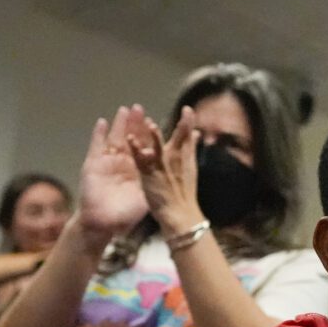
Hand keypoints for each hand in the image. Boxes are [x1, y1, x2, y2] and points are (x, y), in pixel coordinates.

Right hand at [76, 105, 151, 250]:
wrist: (104, 224)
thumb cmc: (125, 214)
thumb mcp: (146, 196)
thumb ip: (158, 184)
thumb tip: (176, 176)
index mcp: (136, 170)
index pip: (144, 148)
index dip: (148, 135)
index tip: (155, 121)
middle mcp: (122, 164)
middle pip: (129, 140)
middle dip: (134, 124)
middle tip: (139, 108)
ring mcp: (108, 163)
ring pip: (115, 139)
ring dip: (120, 125)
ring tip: (125, 110)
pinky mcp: (93, 166)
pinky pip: (97, 147)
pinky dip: (99, 134)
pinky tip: (103, 123)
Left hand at [126, 106, 203, 234]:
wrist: (179, 215)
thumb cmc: (183, 195)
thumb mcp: (189, 170)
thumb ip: (190, 150)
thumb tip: (196, 135)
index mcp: (185, 158)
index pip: (188, 137)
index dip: (188, 123)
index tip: (189, 110)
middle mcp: (176, 161)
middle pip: (180, 139)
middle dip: (183, 125)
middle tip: (185, 112)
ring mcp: (162, 167)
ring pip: (158, 148)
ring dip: (154, 136)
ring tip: (150, 124)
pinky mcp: (148, 174)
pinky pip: (140, 159)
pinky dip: (136, 148)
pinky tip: (131, 139)